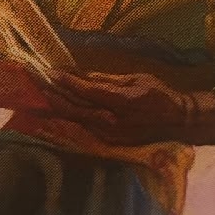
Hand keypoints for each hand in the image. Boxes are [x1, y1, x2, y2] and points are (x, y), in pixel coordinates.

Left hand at [40, 66, 214, 147]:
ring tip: (42, 92)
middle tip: (36, 81)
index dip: (67, 82)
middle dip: (53, 94)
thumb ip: (108, 80)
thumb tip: (84, 76)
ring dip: (58, 106)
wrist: (177, 122)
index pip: (87, 91)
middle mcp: (112, 122)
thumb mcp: (136, 79)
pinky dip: (70, 116)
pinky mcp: (109, 142)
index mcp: (121, 102)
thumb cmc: (160, 95)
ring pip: (76, 119)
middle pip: (74, 109)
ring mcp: (109, 135)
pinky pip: (84, 127)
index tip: (51, 72)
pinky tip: (59, 107)